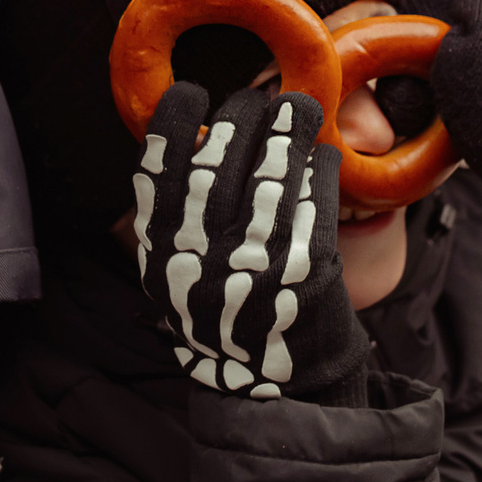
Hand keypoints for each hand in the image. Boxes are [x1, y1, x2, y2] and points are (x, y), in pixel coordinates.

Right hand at [131, 84, 367, 404]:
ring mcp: (257, 247)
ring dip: (288, 123)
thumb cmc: (220, 323)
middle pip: (221, 149)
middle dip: (240, 114)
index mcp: (164, 246)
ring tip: (298, 105)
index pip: (160, 161)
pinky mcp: (307, 256)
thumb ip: (169, 221)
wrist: (272, 387)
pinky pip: (316, 186)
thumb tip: (180, 149)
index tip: (191, 94)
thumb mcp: (171, 279)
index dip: (176, 117)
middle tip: (253, 104)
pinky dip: (320, 162)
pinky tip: (321, 151)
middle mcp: (206, 242)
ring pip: (273, 159)